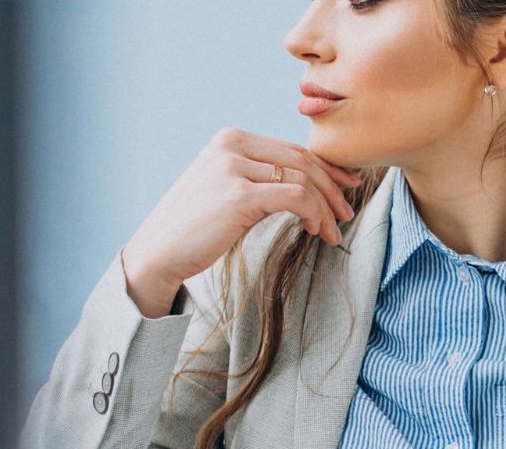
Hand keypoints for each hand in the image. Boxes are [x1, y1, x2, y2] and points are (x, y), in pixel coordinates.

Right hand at [120, 126, 361, 297]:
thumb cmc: (195, 227)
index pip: (292, 148)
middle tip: (346, 213)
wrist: (159, 252)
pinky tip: (315, 230)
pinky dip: (314, 213)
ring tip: (334, 231)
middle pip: (303, 159)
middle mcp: (232, 144)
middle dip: (333, 187)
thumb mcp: (226, 188)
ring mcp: (234, 167)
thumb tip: (305, 183)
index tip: (346, 187)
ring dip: (326, 207)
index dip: (326, 168)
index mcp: (231, 138)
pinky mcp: (239, 195)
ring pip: (304, 178)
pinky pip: (296, 197)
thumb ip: (258, 176)